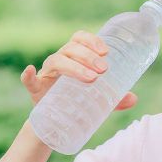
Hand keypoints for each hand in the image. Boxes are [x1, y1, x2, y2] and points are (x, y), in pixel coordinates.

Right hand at [20, 30, 137, 110]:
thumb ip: (114, 99)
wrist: (55, 123)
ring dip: (73, 66)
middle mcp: (59, 61)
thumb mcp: (98, 100)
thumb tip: (134, 98)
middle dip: (88, 56)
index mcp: (73, 57)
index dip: (92, 41)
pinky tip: (29, 70)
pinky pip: (29, 81)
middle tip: (103, 69)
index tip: (106, 52)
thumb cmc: (77, 103)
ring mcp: (46, 74)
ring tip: (91, 78)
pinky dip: (27, 76)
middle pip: (70, 48)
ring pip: (56, 61)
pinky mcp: (36, 90)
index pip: (79, 38)